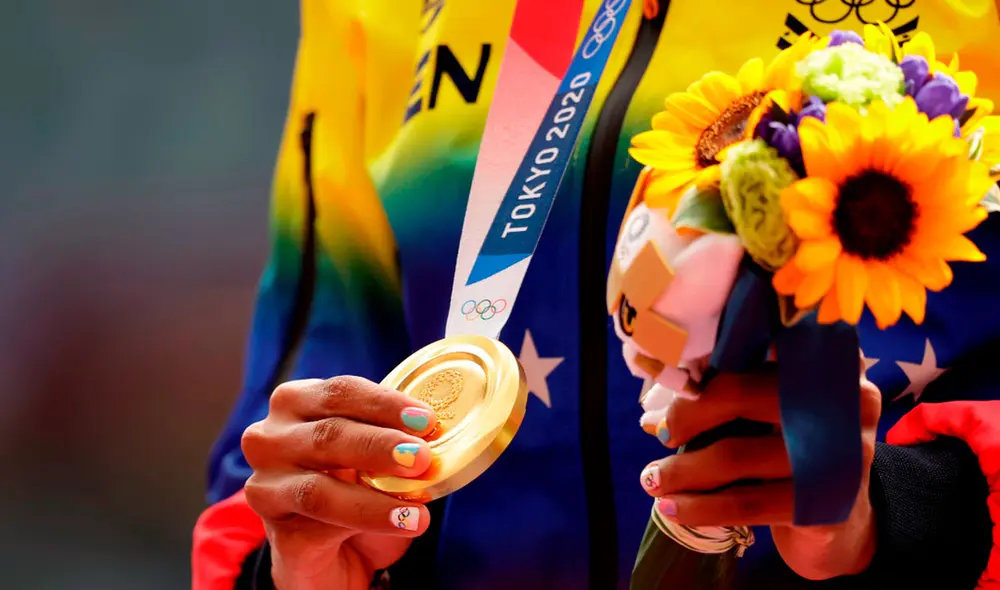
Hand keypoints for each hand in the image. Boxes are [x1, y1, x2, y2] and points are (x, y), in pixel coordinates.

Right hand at [241, 376, 437, 589]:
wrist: (333, 556)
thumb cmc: (355, 490)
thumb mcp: (374, 456)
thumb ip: (394, 438)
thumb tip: (436, 434)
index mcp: (296, 403)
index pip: (340, 392)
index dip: (384, 403)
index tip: (426, 420)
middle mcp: (269, 438)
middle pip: (328, 434)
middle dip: (381, 445)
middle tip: (423, 458)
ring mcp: (265, 486)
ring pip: (318, 487)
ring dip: (374, 494)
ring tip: (419, 504)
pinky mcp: (275, 531)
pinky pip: (322, 525)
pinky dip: (368, 521)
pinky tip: (404, 522)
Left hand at [637, 366, 880, 580]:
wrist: (840, 526)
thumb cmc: (791, 454)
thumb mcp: (769, 415)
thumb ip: (726, 398)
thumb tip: (653, 415)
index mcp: (827, 360)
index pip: (757, 342)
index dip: (704, 358)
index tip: (668, 375)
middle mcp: (844, 401)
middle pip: (741, 393)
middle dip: (687, 414)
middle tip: (662, 433)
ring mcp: (841, 456)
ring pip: (736, 454)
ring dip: (683, 469)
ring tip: (653, 479)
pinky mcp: (824, 506)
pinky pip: (745, 504)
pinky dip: (699, 507)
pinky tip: (670, 508)